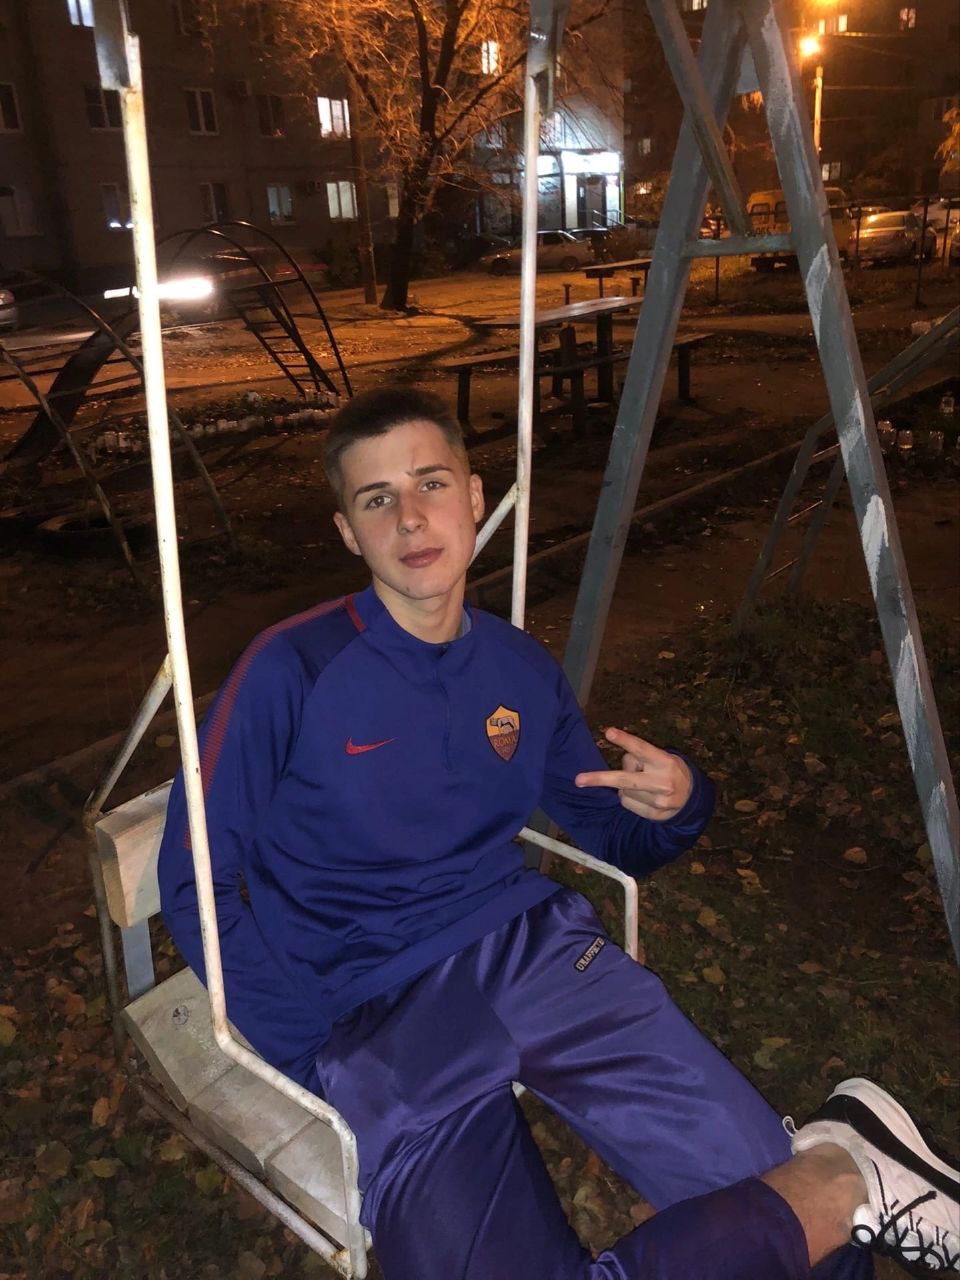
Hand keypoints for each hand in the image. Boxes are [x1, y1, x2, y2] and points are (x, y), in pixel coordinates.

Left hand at [574, 727, 692, 821]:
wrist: (692, 800)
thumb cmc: (670, 771)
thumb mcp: (662, 758)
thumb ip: (642, 758)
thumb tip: (623, 763)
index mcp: (664, 762)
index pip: (642, 749)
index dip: (625, 740)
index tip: (608, 732)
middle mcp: (661, 782)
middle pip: (625, 780)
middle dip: (600, 779)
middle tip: (578, 780)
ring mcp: (658, 801)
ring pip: (623, 792)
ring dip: (624, 787)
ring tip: (641, 784)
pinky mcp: (653, 815)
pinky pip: (627, 803)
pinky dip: (629, 798)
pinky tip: (643, 796)